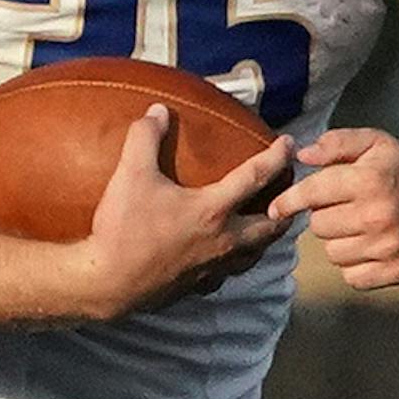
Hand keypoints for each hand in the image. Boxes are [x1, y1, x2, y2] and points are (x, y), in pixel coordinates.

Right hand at [77, 107, 292, 318]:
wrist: (107, 283)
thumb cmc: (123, 230)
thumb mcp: (130, 175)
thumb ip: (145, 138)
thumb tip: (158, 111)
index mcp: (213, 210)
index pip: (256, 177)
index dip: (276, 157)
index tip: (289, 144)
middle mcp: (223, 241)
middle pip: (271, 226)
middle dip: (287, 209)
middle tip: (291, 194)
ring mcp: (213, 268)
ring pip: (255, 254)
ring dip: (266, 238)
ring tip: (267, 225)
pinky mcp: (199, 287)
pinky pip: (228, 273)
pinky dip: (236, 262)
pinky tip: (227, 256)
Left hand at [268, 126, 398, 289]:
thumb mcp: (377, 144)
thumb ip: (337, 143)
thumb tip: (300, 155)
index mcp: (369, 180)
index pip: (311, 194)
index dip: (289, 201)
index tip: (277, 209)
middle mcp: (377, 215)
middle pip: (318, 226)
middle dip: (326, 216)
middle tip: (346, 208)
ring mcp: (388, 246)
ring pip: (333, 253)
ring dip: (340, 242)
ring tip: (360, 227)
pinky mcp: (398, 271)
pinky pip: (353, 277)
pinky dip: (356, 266)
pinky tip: (370, 247)